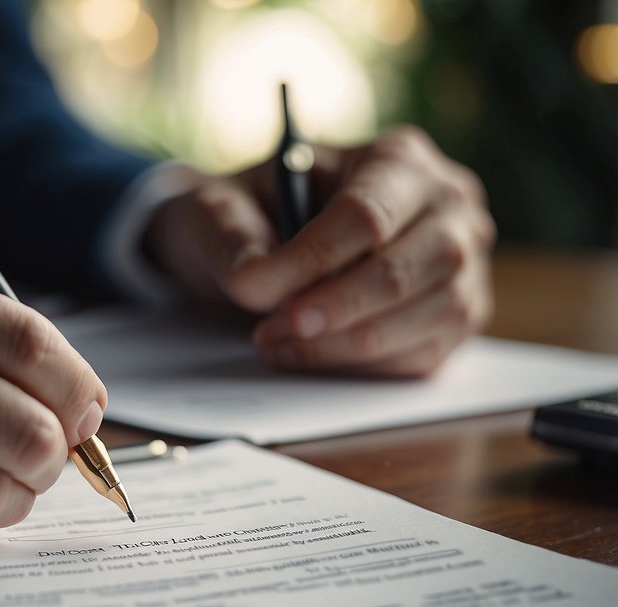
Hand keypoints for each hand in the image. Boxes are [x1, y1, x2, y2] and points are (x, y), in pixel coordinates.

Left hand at [145, 126, 495, 376]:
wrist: (267, 246)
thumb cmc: (252, 216)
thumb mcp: (221, 207)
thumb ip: (229, 235)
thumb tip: (252, 281)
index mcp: (397, 158)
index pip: (364, 216)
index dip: (311, 263)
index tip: (257, 294)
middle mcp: (447, 204)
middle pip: (401, 271)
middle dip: (329, 312)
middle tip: (270, 332)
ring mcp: (464, 262)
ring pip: (422, 318)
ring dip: (342, 346)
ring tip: (280, 346)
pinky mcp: (460, 314)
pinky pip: (424, 355)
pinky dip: (364, 367)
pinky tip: (315, 358)